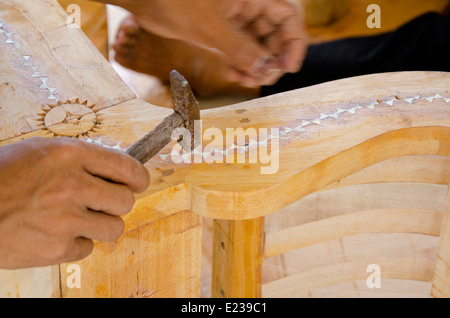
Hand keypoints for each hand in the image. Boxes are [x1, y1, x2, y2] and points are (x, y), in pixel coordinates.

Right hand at [0, 137, 149, 268]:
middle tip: (103, 202)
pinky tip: (58, 233)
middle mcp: (72, 185)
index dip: (139, 177)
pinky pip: (88, 248)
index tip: (139, 182)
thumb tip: (116, 171)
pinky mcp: (56, 248)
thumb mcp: (41, 152)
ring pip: (114, 227)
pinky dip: (78, 242)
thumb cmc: (1, 176)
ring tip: (81, 218)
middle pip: (126, 200)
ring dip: (103, 223)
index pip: (127, 167)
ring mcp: (65, 220)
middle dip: (118, 201)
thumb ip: (80, 160)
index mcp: (69, 155)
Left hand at [109, 0, 306, 87]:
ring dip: (255, 65)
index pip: (289, 16)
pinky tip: (233, 75)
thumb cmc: (175, 1)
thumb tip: (267, 70)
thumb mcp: (212, 29)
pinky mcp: (221, 27)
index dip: (295, 43)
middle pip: (275, 33)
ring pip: (257, 43)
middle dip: (271, 59)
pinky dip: (239, 62)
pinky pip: (239, 47)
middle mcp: (248, 3)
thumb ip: (242, 50)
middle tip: (264, 79)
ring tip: (247, 81)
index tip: (290, 67)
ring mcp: (235, 15)